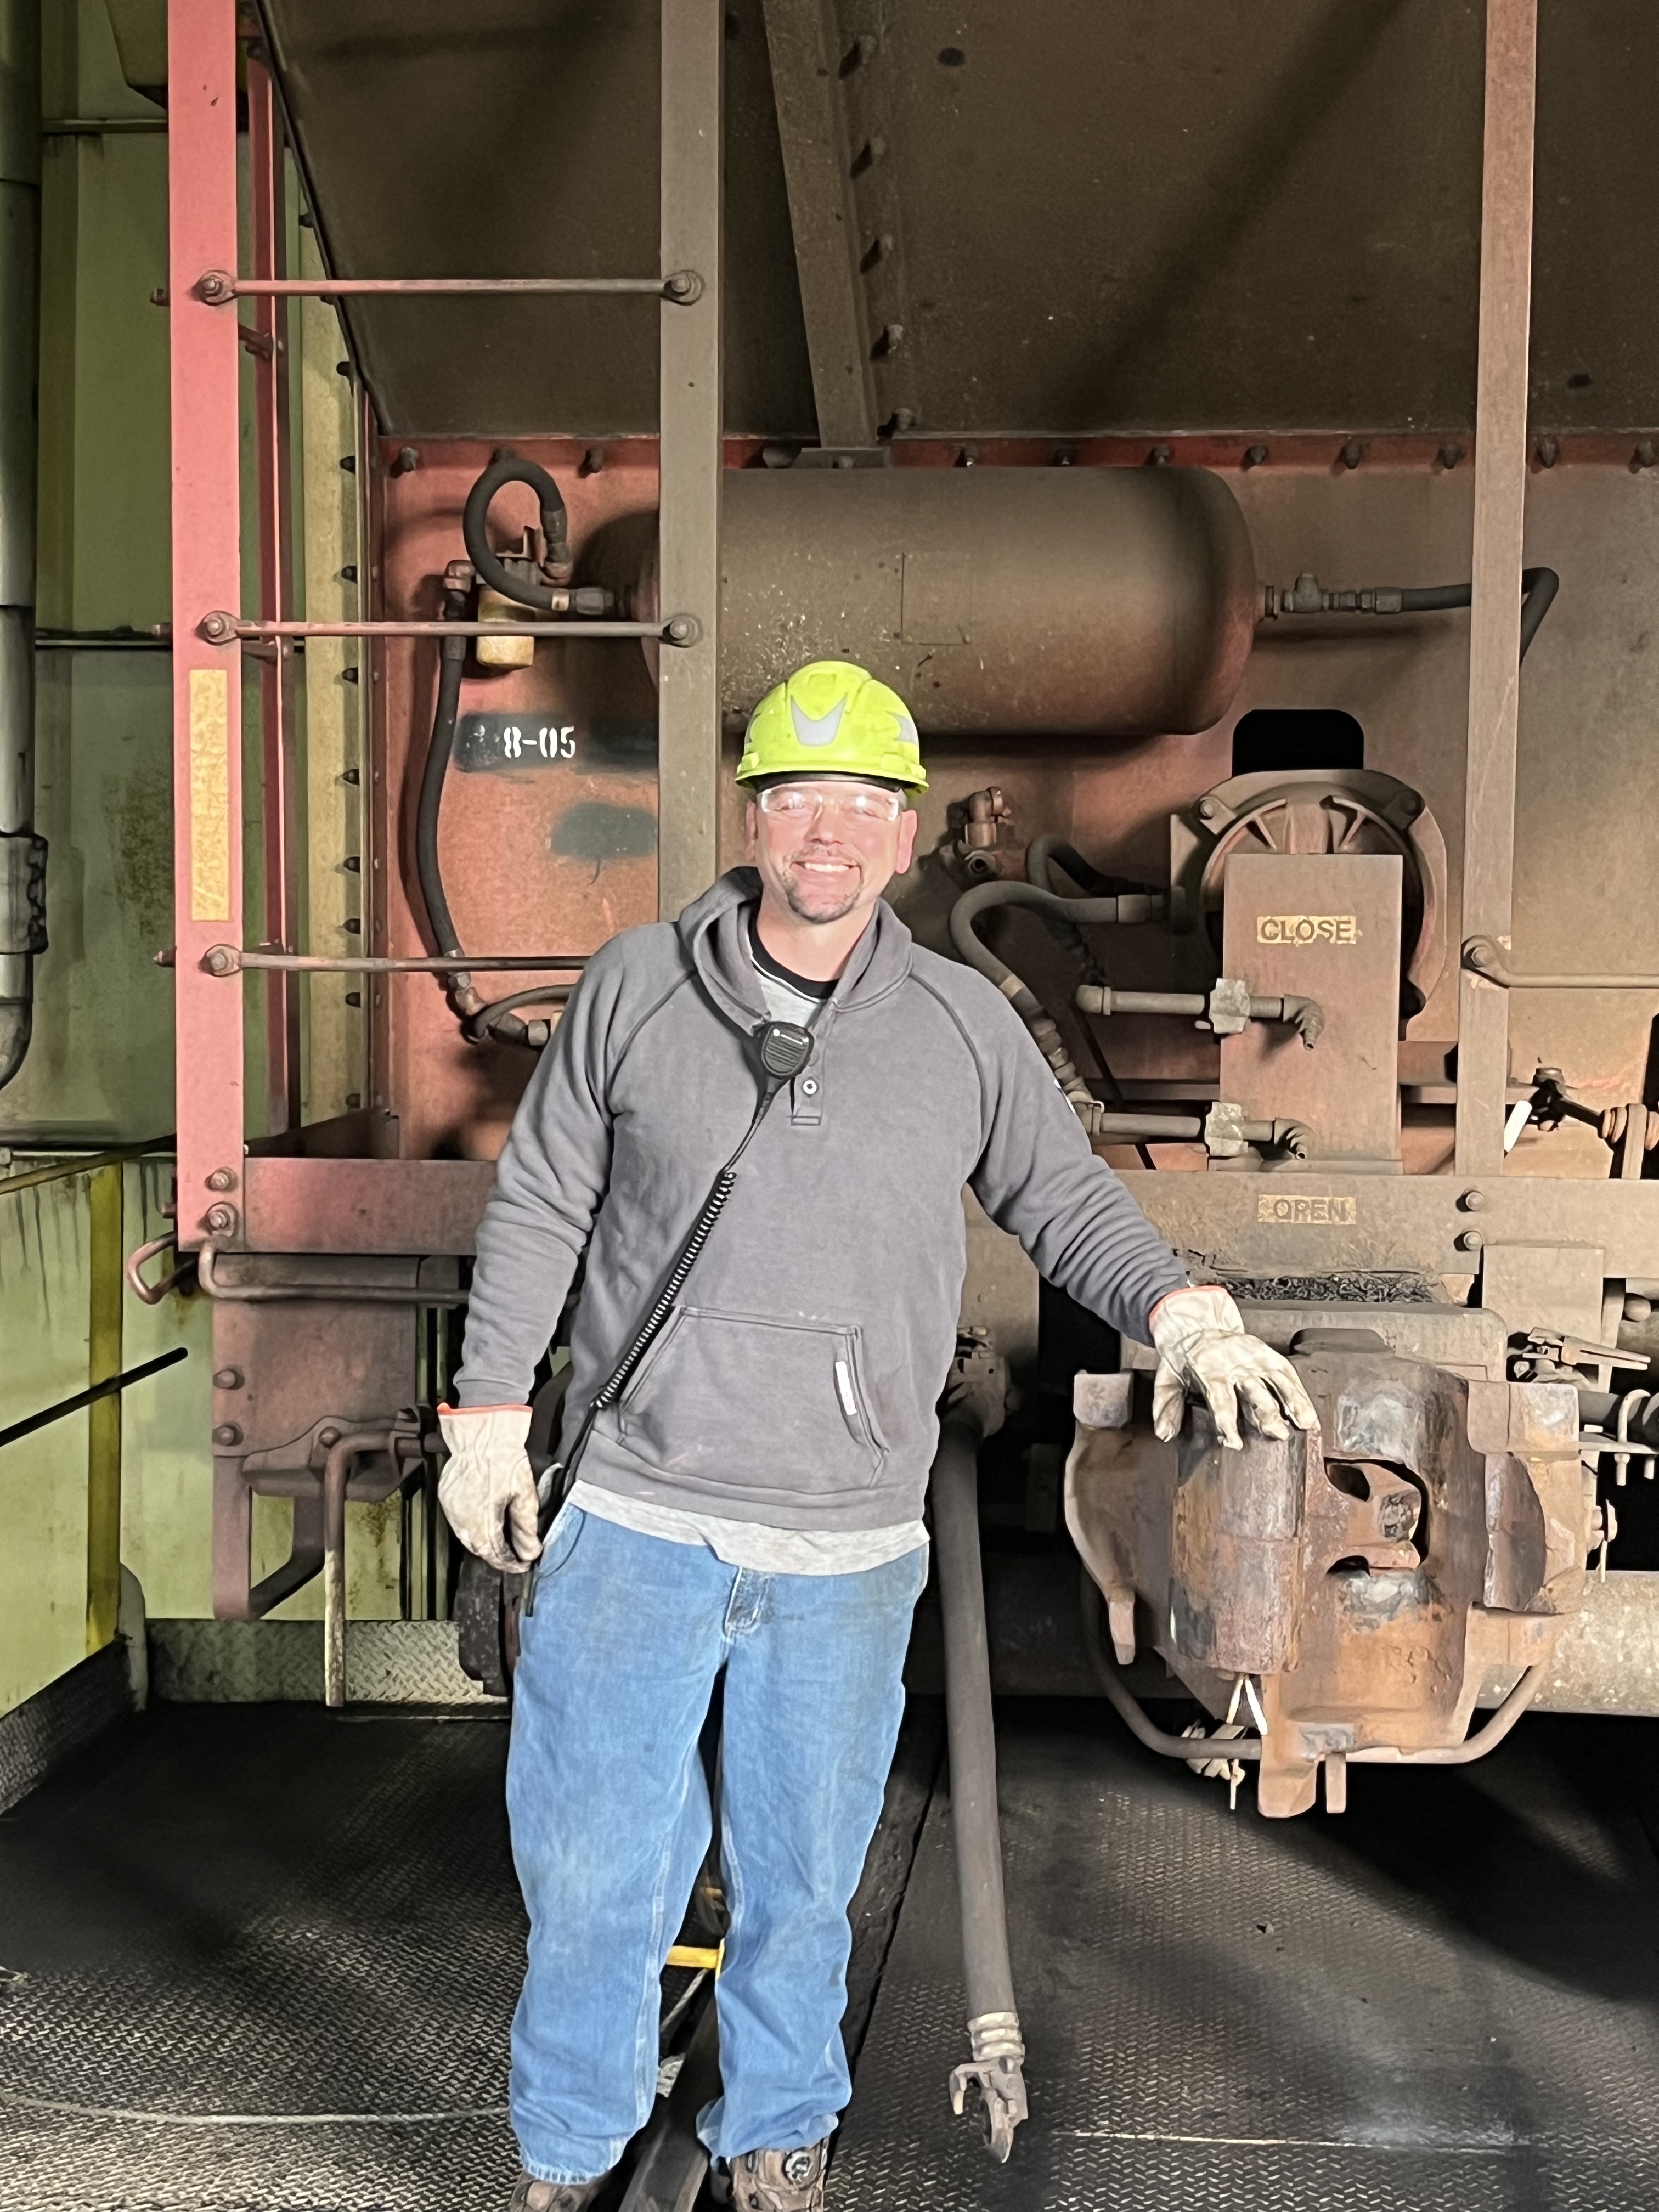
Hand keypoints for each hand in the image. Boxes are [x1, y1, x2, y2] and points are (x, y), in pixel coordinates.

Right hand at [437, 1404, 540, 1572]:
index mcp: (483, 1521)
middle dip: (495, 1555)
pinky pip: (457, 1520)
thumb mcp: (524, 1494)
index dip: (509, 1563)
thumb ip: (526, 1528)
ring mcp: (451, 1508)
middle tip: (511, 1555)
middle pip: (478, 1548)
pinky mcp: (446, 1497)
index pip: (495, 1554)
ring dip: (482, 1542)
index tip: (521, 1564)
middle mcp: (463, 1519)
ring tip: (498, 1541)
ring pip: (465, 1536)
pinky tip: (481, 1521)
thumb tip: (530, 1551)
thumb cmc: (503, 1459)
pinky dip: (470, 1526)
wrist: (481, 1434)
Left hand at [1147, 1286, 1319, 1449]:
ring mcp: (1253, 1357)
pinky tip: (1308, 1413)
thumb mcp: (1167, 1378)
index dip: (1227, 1420)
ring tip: (1305, 1423)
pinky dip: (1299, 1393)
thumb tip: (1164, 1433)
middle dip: (1266, 1413)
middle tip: (1278, 1433)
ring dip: (1292, 1401)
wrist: (1194, 1324)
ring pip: (1277, 1379)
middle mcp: (1234, 1362)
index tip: (1234, 1442)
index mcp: (1208, 1368)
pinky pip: (1287, 1373)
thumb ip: (1166, 1407)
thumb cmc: (1183, 1356)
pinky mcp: (1267, 1354)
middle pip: (1254, 1390)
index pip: (1220, 1397)